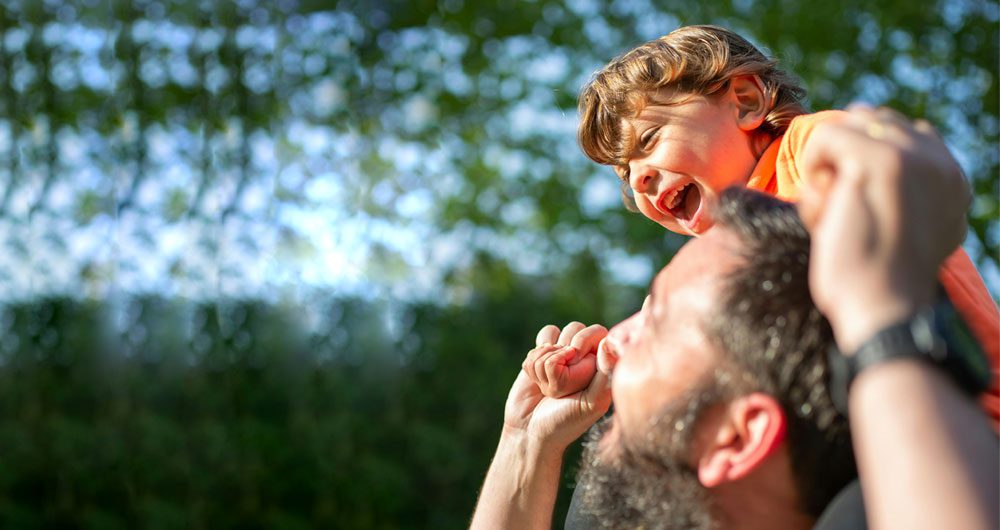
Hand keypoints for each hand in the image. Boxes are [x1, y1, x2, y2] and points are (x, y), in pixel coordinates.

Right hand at [503, 323, 614, 452]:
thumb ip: (605, 374)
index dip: (583, 341)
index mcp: (603, 367)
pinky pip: (543, 336)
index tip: (574, 361)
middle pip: (575, 329)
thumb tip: (606, 341)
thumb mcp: (592, 403)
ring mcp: (564, 354)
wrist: (529, 431)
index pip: (598, 333)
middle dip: (561, 354)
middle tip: (558, 384)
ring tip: (546, 384)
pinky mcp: (543, 354)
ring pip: (556, 334)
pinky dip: (536, 355)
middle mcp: (585, 357)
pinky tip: (536, 376)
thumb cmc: (565, 422)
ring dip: (546, 358)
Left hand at [798, 105, 970, 350]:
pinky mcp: (876, 160)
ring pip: (848, 126)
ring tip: (832, 207)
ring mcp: (910, 156)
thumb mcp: (906, 235)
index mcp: (952, 178)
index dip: (862, 159)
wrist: (883, 308)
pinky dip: (811, 167)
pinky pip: (825, 136)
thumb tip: (853, 169)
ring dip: (827, 163)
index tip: (857, 204)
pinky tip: (822, 203)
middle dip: (845, 155)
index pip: (903, 134)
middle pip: (872, 121)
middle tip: (840, 204)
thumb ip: (905, 196)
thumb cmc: (881, 281)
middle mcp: (938, 161)